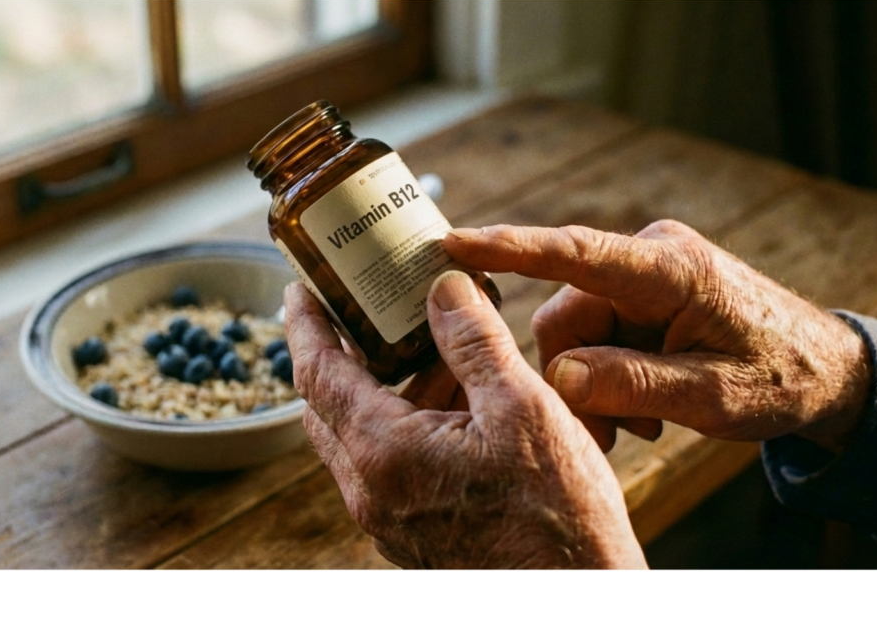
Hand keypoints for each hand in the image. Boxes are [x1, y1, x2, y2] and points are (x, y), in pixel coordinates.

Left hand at [284, 272, 646, 568]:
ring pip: (360, 434)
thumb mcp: (522, 409)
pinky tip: (456, 398)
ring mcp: (389, 516)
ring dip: (384, 385)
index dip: (305, 323)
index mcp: (384, 452)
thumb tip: (442, 287)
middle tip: (367, 308)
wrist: (577, 594)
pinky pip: (387, 461)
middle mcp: (371, 489)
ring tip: (434, 345)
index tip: (300, 288)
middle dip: (342, 350)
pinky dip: (405, 420)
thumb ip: (474, 341)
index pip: (317, 373)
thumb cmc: (556, 515)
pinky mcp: (412, 531)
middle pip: (328, 404)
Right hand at [444, 220, 872, 453]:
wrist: (823, 370)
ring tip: (640, 423)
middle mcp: (649, 258)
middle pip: (565, 315)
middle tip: (608, 433)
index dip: (509, 248)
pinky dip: (606, 374)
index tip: (452, 244)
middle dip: (573, 377)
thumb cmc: (778, 378)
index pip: (574, 254)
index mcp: (669, 270)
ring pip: (575, 331)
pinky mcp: (642, 293)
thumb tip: (561, 375)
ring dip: (594, 383)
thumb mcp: (713, 395)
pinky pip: (596, 333)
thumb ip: (634, 384)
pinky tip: (643, 405)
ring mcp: (644, 274)